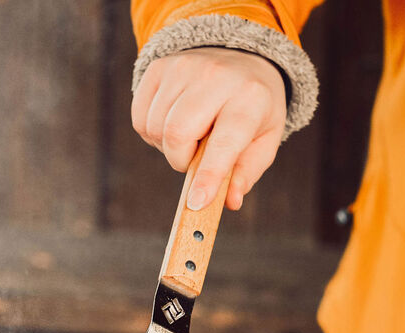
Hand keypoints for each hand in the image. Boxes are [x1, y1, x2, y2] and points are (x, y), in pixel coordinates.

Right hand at [132, 47, 286, 210]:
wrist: (239, 57)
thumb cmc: (251, 109)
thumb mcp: (263, 140)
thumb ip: (246, 173)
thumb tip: (230, 202)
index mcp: (249, 98)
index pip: (224, 143)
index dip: (209, 175)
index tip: (196, 203)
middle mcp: (215, 76)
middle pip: (177, 134)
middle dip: (180, 160)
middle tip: (194, 158)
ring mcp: (183, 67)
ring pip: (155, 128)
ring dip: (166, 147)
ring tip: (188, 136)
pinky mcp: (158, 67)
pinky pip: (140, 118)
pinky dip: (152, 132)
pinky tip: (172, 123)